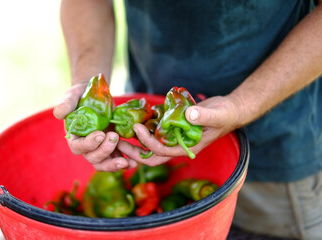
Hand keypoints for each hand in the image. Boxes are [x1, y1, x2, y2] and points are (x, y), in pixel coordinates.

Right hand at [53, 83, 137, 170]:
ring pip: (105, 163)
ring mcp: (100, 148)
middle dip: (104, 151)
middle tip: (114, 137)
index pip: (79, 147)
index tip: (100, 134)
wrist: (96, 96)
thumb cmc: (81, 96)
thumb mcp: (72, 96)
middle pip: (93, 158)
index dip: (89, 143)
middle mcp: (86, 147)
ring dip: (115, 164)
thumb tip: (58, 114)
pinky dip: (125, 162)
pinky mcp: (112, 147)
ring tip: (127, 161)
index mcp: (74, 137)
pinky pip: (117, 158)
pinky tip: (134, 162)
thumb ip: (66, 104)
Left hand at [117, 95, 240, 165]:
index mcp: (186, 147)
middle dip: (133, 152)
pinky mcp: (172, 128)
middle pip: (152, 155)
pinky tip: (133, 120)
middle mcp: (178, 145)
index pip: (161, 151)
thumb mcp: (217, 114)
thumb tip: (189, 115)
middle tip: (116, 142)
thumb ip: (204, 116)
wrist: (228, 110)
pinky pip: (155, 132)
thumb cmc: (225, 114)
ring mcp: (175, 138)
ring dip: (135, 142)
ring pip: (151, 145)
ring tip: (119, 133)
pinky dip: (144, 129)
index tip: (136, 127)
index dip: (147, 142)